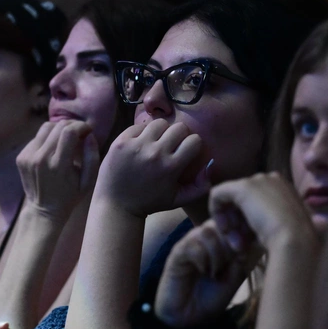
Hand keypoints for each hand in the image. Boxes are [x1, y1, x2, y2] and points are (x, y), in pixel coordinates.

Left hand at [18, 121, 99, 221]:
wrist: (44, 210)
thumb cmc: (70, 196)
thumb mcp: (88, 182)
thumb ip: (92, 158)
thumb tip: (90, 135)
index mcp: (59, 165)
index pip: (69, 132)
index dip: (81, 126)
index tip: (88, 130)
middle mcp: (41, 158)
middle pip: (57, 126)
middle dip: (72, 125)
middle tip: (79, 133)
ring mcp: (28, 157)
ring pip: (45, 128)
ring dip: (59, 129)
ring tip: (66, 138)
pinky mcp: (21, 157)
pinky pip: (37, 138)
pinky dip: (48, 139)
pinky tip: (53, 149)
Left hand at [95, 120, 209, 217]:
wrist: (116, 205)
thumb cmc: (150, 202)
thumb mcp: (178, 200)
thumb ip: (201, 186)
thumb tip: (210, 163)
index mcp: (171, 167)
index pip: (194, 140)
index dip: (193, 145)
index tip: (186, 151)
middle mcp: (155, 154)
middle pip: (179, 127)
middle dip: (179, 135)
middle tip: (172, 145)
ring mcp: (136, 146)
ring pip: (159, 123)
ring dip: (161, 132)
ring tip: (157, 142)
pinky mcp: (121, 142)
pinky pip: (139, 126)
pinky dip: (142, 133)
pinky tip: (141, 144)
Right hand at [154, 220, 258, 327]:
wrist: (189, 317)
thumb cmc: (212, 298)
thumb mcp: (233, 278)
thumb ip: (240, 258)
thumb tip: (244, 241)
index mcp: (221, 243)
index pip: (233, 225)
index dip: (241, 234)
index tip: (243, 254)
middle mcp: (206, 240)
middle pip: (221, 223)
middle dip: (230, 243)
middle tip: (229, 264)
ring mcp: (191, 244)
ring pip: (207, 231)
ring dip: (216, 252)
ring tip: (215, 272)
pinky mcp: (177, 252)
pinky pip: (192, 243)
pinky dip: (202, 257)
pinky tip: (202, 271)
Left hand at [208, 173, 317, 249]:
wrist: (295, 239)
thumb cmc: (294, 240)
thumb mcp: (284, 228)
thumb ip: (270, 222)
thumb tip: (258, 228)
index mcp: (283, 188)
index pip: (258, 203)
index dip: (249, 223)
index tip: (250, 241)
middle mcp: (270, 179)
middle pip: (243, 200)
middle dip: (238, 224)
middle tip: (240, 244)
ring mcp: (257, 181)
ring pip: (231, 199)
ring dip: (231, 224)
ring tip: (236, 244)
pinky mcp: (242, 187)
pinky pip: (218, 194)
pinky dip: (216, 211)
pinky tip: (224, 229)